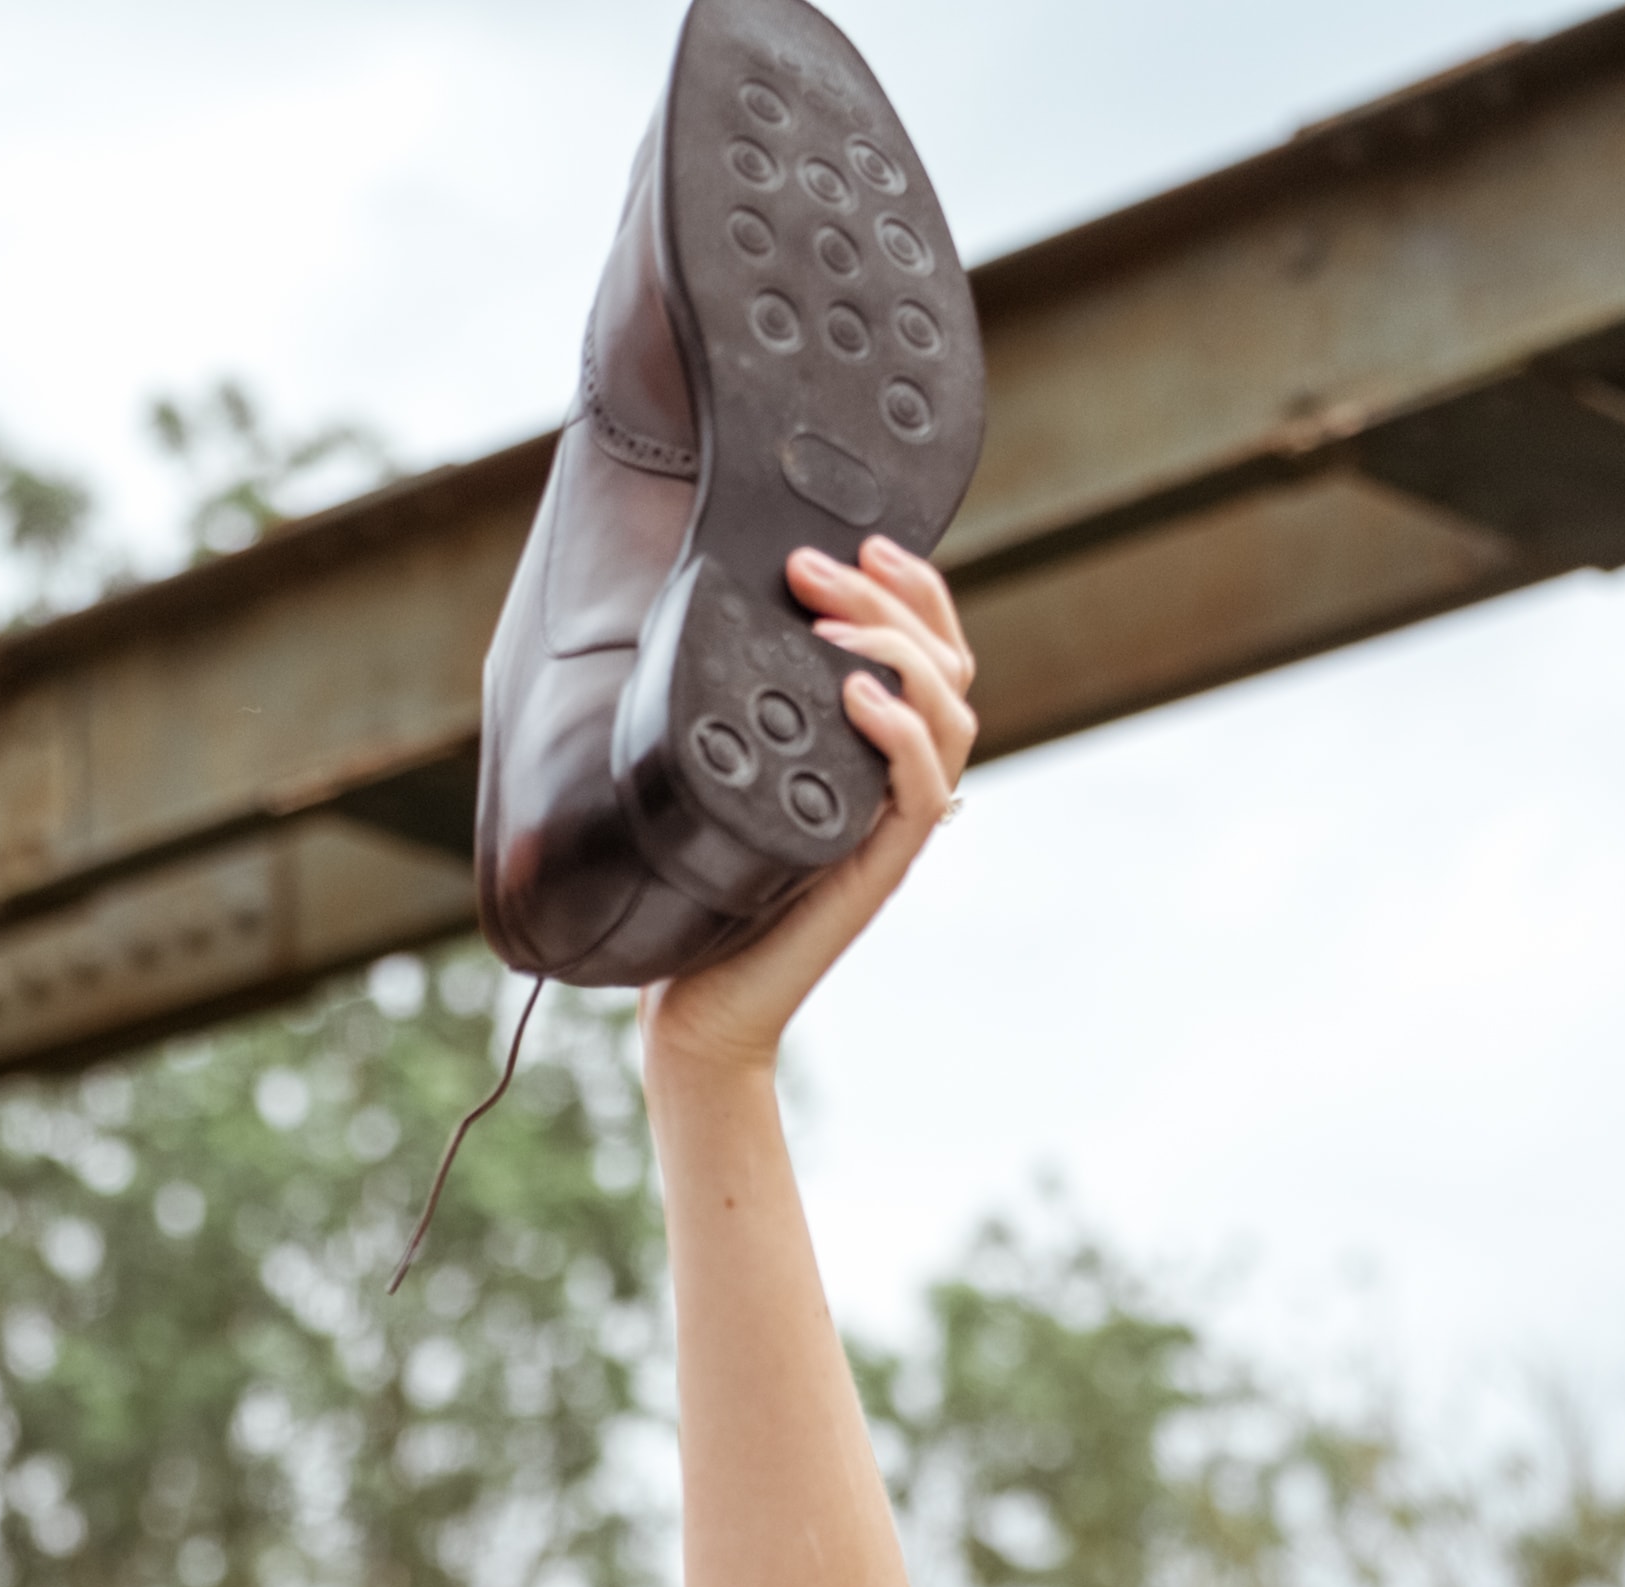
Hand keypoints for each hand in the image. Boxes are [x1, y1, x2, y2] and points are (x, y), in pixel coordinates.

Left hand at [637, 535, 977, 1090]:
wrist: (699, 1005)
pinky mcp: (877, 867)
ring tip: (827, 626)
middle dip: (889, 597)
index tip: (861, 543)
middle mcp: (893, 783)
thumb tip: (675, 618)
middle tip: (812, 569)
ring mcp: (891, 824)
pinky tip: (855, 694)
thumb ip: (727, 710)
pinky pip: (920, 785)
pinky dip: (900, 729)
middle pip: (945, 665)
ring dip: (896, 649)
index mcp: (868, 753)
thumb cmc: (700, 896)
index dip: (913, 589)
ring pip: (950, 712)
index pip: (928, 652)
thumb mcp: (714, 775)